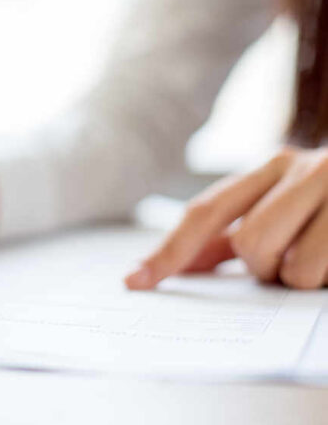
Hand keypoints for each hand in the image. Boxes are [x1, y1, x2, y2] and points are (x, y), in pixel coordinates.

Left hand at [126, 146, 327, 289]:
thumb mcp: (284, 207)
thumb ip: (233, 233)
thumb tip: (178, 264)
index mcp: (272, 165)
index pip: (205, 213)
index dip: (169, 250)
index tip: (136, 281)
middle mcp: (303, 167)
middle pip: (250, 245)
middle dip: (266, 269)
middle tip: (292, 262)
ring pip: (292, 267)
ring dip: (304, 278)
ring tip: (326, 257)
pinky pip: (323, 276)